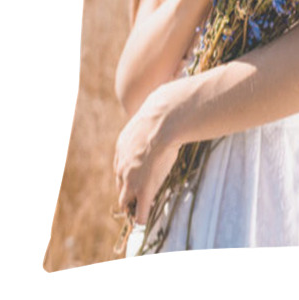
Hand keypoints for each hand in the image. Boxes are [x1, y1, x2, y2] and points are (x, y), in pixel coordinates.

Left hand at [113, 89, 179, 225]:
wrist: (167, 117)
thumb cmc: (167, 108)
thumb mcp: (159, 104)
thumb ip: (164, 102)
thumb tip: (178, 79)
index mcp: (124, 142)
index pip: (121, 161)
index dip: (127, 169)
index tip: (130, 174)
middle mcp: (122, 160)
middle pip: (120, 180)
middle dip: (125, 188)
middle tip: (128, 197)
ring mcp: (131, 175)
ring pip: (126, 195)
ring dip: (130, 204)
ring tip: (132, 211)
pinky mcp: (143, 186)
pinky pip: (139, 207)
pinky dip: (140, 214)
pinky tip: (142, 220)